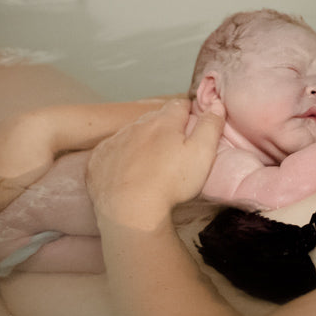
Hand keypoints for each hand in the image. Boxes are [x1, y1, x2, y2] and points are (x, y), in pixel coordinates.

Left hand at [86, 99, 223, 229]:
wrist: (129, 211)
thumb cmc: (171, 183)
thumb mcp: (202, 154)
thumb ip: (211, 126)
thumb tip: (216, 105)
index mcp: (163, 121)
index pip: (179, 105)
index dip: (188, 114)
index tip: (192, 128)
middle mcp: (136, 125)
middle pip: (154, 118)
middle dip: (164, 127)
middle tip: (174, 150)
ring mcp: (115, 141)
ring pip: (132, 134)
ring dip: (141, 142)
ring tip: (151, 165)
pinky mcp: (99, 159)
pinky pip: (112, 151)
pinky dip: (120, 157)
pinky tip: (128, 173)